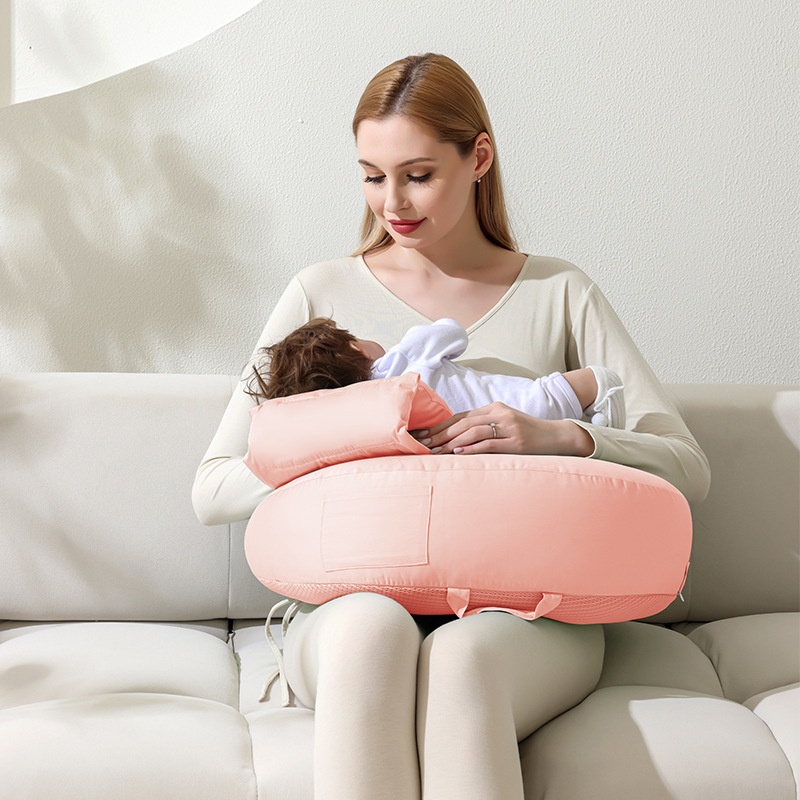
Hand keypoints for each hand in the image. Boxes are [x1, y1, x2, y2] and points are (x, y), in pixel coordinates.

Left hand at [412, 402, 594, 456]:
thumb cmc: (526, 433)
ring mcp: (509, 427)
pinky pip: (489, 444)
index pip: (461, 416)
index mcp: (493, 408)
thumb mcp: (504, 425)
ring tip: (435, 451)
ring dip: (451, 442)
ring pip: (473, 432)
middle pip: (463, 423)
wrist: (556, 436)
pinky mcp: (517, 442)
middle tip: (423, 444)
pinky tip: (458, 453)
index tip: (423, 434)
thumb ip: (483, 427)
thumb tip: (453, 439)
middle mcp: (499, 414)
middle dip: (440, 434)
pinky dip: (471, 448)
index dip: (440, 425)